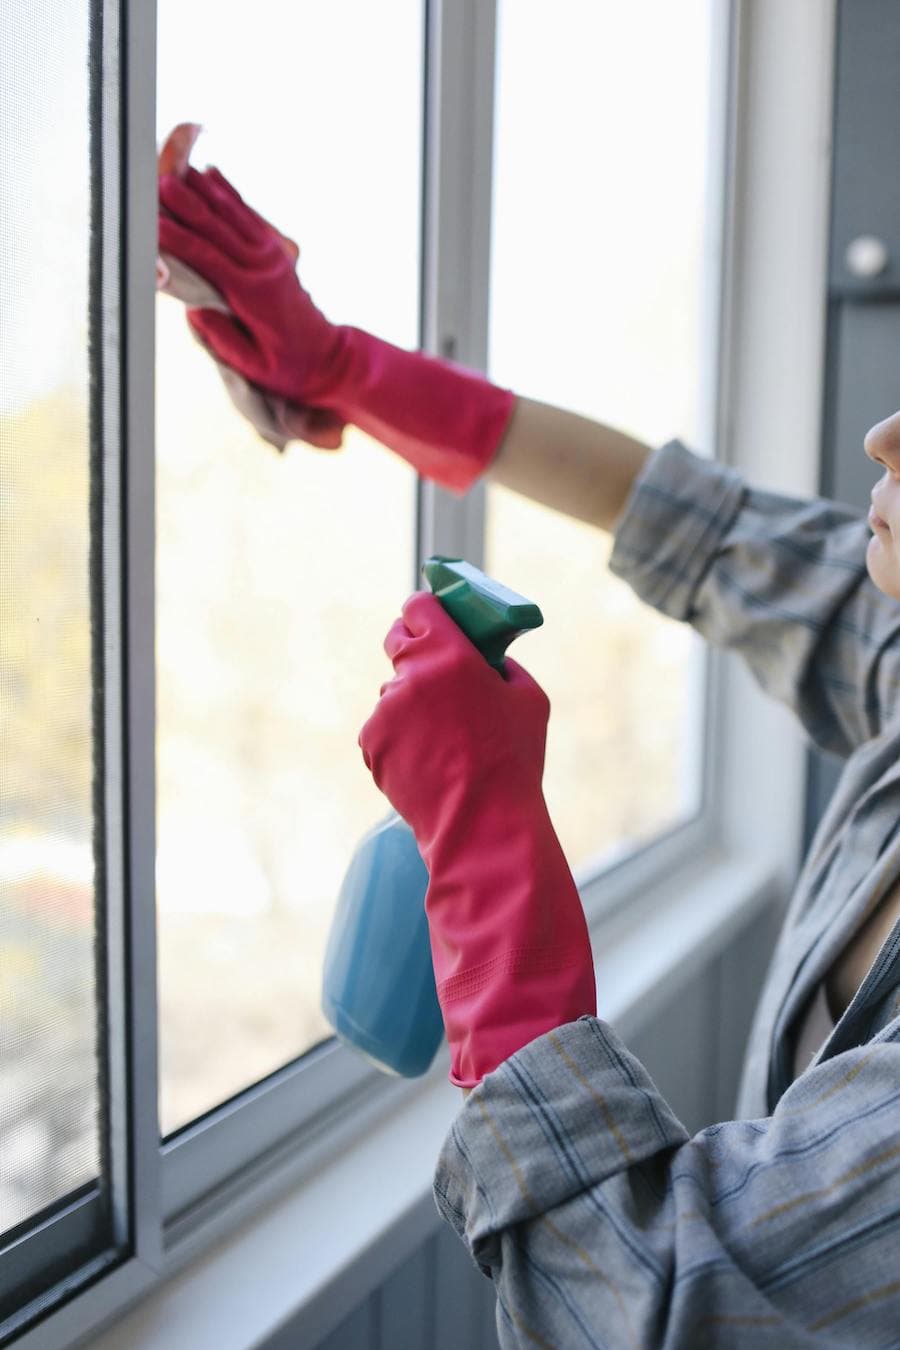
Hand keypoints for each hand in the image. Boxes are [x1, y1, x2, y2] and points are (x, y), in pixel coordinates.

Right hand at [158, 166, 342, 405]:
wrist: (327, 358)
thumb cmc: (288, 368)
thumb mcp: (254, 365)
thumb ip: (223, 338)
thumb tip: (194, 310)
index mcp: (253, 294)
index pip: (209, 259)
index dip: (179, 240)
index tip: (153, 222)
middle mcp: (263, 266)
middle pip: (218, 228)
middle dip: (187, 203)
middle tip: (159, 180)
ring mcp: (272, 254)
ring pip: (233, 213)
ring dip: (203, 188)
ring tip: (177, 164)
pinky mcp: (276, 250)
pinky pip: (249, 215)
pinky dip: (229, 192)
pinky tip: (210, 172)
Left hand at [360, 591, 549, 849]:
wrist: (481, 822)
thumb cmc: (514, 761)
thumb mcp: (529, 699)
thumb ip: (503, 665)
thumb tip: (488, 657)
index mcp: (451, 654)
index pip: (419, 606)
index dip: (425, 611)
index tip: (432, 618)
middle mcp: (411, 674)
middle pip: (398, 641)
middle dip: (414, 649)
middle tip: (436, 671)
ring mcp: (386, 709)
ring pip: (394, 692)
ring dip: (411, 702)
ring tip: (444, 738)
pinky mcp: (371, 741)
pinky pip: (383, 728)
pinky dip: (400, 737)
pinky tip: (429, 760)